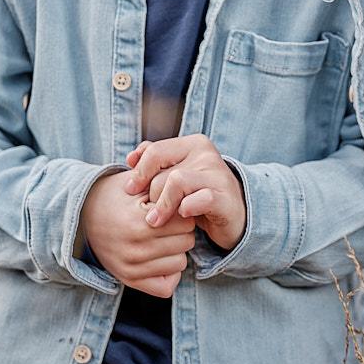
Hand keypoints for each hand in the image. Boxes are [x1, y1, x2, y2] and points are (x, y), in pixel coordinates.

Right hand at [80, 170, 197, 297]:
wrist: (81, 216)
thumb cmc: (114, 196)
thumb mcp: (136, 184)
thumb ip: (163, 187)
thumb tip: (190, 196)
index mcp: (138, 224)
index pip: (185, 222)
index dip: (182, 211)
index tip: (172, 208)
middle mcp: (135, 250)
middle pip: (186, 242)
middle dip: (181, 230)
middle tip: (168, 223)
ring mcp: (131, 269)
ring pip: (181, 263)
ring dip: (176, 250)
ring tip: (162, 238)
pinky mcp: (129, 281)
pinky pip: (167, 286)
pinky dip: (169, 273)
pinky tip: (160, 257)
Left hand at [123, 135, 247, 250]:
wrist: (234, 214)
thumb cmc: (199, 193)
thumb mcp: (177, 174)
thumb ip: (155, 160)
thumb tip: (131, 158)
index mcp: (194, 144)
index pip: (155, 151)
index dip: (139, 171)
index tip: (130, 189)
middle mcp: (207, 154)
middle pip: (163, 173)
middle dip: (151, 196)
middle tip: (150, 212)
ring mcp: (217, 174)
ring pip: (176, 183)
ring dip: (163, 205)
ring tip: (159, 220)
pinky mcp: (223, 197)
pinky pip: (194, 200)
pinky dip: (184, 210)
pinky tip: (184, 215)